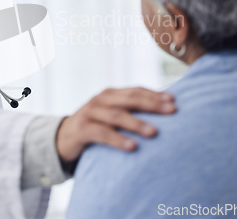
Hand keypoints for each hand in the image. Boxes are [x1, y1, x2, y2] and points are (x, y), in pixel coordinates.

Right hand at [56, 87, 175, 162]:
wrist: (62, 138)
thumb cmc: (94, 127)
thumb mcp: (110, 115)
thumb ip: (128, 111)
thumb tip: (161, 112)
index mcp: (110, 94)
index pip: (135, 90)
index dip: (154, 94)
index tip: (173, 101)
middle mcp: (100, 100)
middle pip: (129, 99)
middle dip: (152, 104)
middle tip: (171, 111)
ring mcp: (90, 113)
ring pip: (117, 116)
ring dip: (137, 124)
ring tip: (154, 132)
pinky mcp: (82, 129)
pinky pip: (103, 133)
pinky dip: (118, 140)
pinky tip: (133, 147)